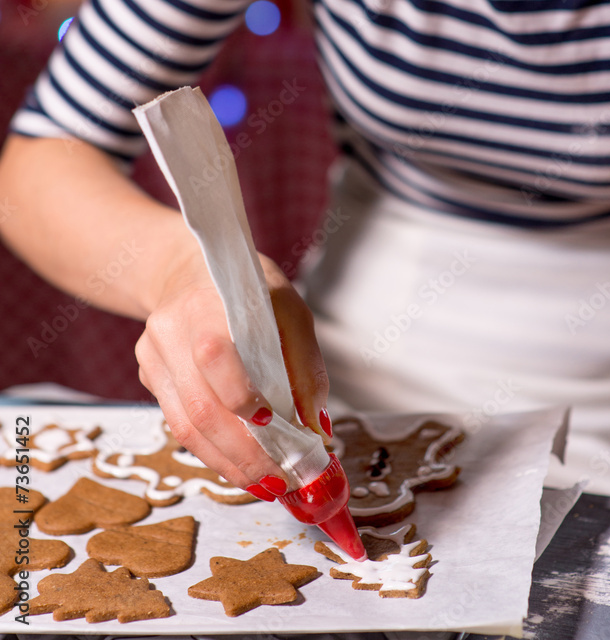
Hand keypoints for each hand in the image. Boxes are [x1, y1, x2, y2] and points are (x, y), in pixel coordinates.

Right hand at [135, 243, 329, 496]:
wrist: (191, 271)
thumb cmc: (248, 291)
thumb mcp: (290, 311)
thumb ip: (305, 367)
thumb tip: (316, 429)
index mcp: (205, 304)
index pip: (215, 356)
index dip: (243, 398)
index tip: (277, 425)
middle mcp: (170, 330)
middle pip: (200, 406)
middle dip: (244, 452)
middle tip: (281, 478)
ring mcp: (152, 356)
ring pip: (186, 426)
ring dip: (228, 463)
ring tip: (264, 482)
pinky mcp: (149, 378)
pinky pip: (179, 426)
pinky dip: (213, 452)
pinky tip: (240, 465)